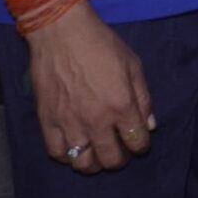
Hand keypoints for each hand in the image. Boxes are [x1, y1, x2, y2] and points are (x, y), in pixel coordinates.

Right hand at [25, 8, 154, 173]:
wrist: (61, 33)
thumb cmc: (101, 44)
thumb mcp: (133, 65)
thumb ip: (143, 98)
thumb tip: (150, 125)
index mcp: (121, 105)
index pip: (137, 141)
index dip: (141, 146)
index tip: (140, 144)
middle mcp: (96, 120)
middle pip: (111, 158)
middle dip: (120, 160)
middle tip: (120, 154)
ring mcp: (69, 123)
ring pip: (83, 163)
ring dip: (94, 165)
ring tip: (97, 156)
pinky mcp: (47, 121)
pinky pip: (56, 153)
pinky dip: (66, 158)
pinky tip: (74, 150)